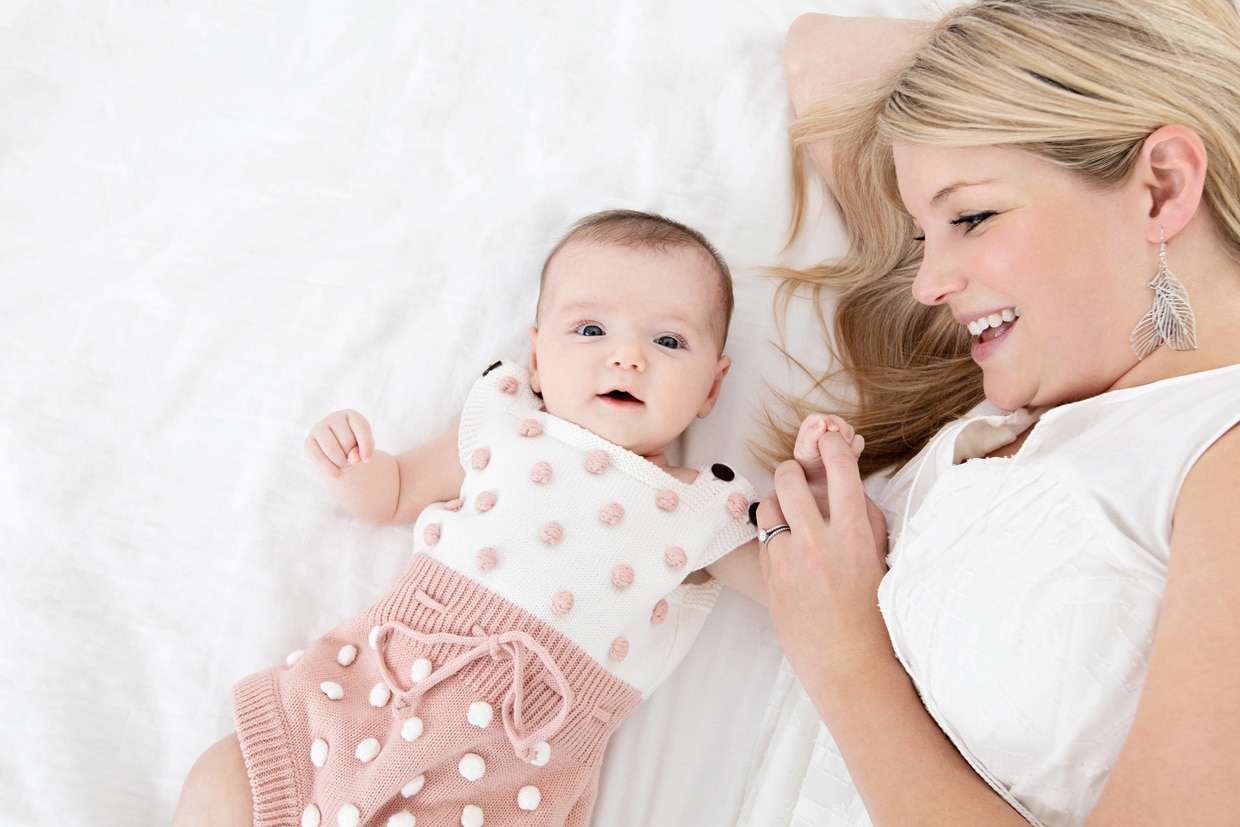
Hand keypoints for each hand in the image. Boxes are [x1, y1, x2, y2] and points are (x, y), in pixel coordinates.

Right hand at [304, 409, 374, 478]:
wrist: (339, 453)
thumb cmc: (355, 448)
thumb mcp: (364, 448)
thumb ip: (364, 451)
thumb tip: (353, 458)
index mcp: (351, 415)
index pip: (361, 428)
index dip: (366, 445)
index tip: (368, 460)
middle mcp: (333, 418)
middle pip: (347, 442)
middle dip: (352, 456)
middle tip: (351, 458)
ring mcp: (318, 428)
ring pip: (332, 450)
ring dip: (342, 463)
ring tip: (344, 463)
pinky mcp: (308, 442)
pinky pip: (319, 459)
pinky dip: (331, 471)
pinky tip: (339, 476)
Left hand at [757, 427, 890, 683]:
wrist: (850, 663)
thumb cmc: (873, 612)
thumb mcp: (879, 556)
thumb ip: (864, 516)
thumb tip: (848, 480)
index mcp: (854, 532)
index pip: (839, 467)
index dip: (832, 446)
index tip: (830, 442)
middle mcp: (818, 540)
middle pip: (790, 477)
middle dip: (793, 470)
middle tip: (799, 478)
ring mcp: (788, 558)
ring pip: (768, 504)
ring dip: (777, 501)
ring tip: (790, 513)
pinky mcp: (769, 575)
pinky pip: (762, 537)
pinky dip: (771, 533)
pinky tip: (785, 545)